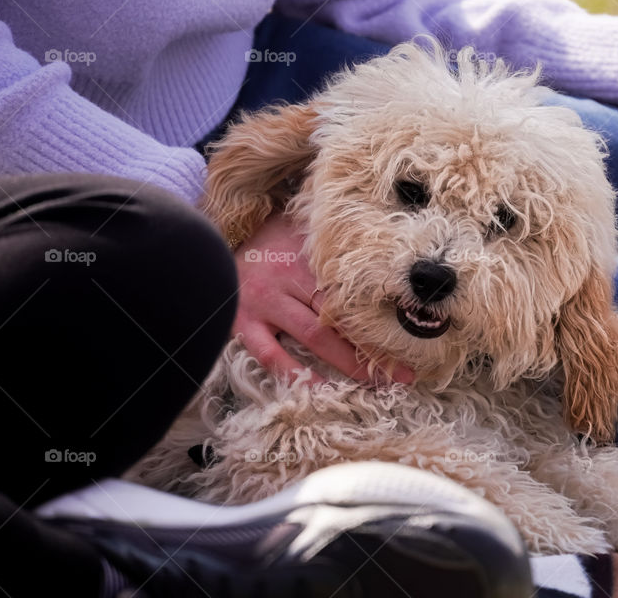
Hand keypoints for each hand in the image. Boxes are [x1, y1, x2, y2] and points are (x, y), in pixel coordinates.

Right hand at [232, 214, 413, 384]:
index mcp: (309, 256)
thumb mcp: (299, 227)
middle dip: (375, 346)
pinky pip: (271, 354)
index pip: (353, 291)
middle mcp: (289, 278)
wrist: (206, 240)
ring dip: (347, 363)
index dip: (382, 316)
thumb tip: (376, 241)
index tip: (411, 335)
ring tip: (376, 384)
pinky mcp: (242, 322)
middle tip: (406, 373)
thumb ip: (329, 241)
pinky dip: (294, 374)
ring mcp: (265, 303)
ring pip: (314, 336)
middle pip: (341, 316)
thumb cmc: (265, 235)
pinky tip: (318, 391)